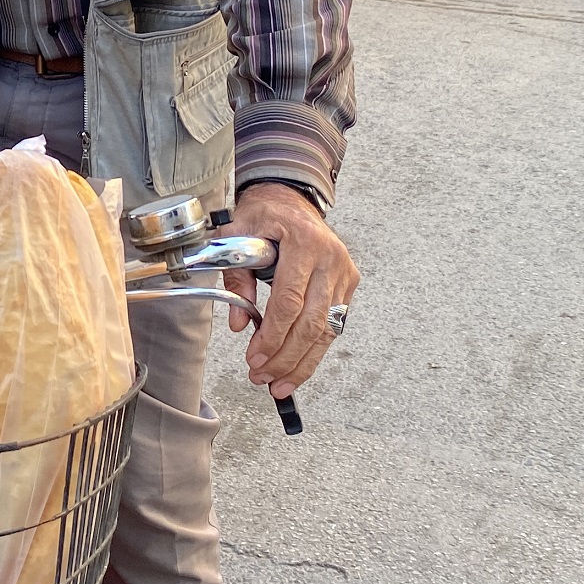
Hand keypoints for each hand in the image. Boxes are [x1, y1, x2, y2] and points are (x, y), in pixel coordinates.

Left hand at [222, 182, 358, 401]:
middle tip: (262, 378)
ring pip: (327, 330)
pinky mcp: (348, 284)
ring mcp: (343, 272)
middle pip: (311, 322)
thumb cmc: (263, 214)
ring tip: (278, 385)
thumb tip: (237, 323)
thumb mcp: (238, 233)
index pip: (289, 300)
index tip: (254, 358)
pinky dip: (315, 351)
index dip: (273, 335)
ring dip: (302, 363)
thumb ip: (236, 276)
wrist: (291, 197)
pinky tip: (297, 369)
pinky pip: (333, 325)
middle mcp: (329, 259)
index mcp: (303, 242)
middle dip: (286, 357)